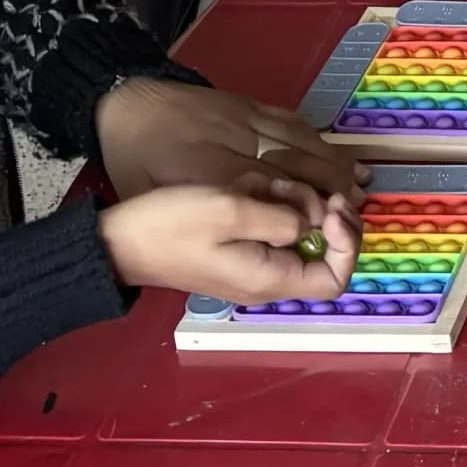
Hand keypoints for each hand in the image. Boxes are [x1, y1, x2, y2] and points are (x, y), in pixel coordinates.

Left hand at [95, 75, 358, 217]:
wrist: (122, 102)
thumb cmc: (133, 160)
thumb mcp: (151, 198)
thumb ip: (200, 217)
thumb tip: (250, 233)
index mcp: (211, 173)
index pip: (270, 194)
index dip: (301, 212)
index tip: (321, 226)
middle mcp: (237, 144)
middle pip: (296, 166)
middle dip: (330, 189)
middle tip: (353, 210)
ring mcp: (248, 119)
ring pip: (302, 143)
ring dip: (333, 165)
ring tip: (358, 186)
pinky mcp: (250, 104)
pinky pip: (293, 122)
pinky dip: (319, 140)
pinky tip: (334, 155)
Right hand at [99, 184, 357, 306]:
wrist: (119, 241)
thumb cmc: (172, 225)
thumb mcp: (230, 211)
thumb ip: (280, 218)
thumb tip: (312, 224)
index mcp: (270, 279)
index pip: (336, 278)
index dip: (347, 243)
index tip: (331, 207)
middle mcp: (267, 281)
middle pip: (322, 255)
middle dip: (323, 217)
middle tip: (309, 190)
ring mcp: (252, 267)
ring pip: (299, 239)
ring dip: (296, 207)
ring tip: (270, 186)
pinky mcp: (238, 251)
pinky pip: (273, 232)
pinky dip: (274, 208)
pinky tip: (253, 190)